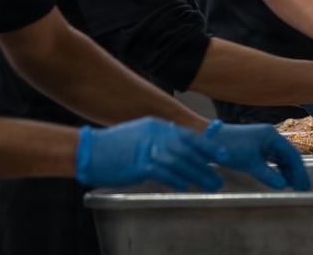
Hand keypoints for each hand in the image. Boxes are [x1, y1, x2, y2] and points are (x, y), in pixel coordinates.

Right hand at [75, 117, 225, 190]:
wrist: (90, 150)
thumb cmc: (113, 146)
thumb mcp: (139, 134)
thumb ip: (158, 141)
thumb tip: (177, 151)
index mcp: (157, 126)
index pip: (188, 135)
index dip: (207, 146)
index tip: (222, 155)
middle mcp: (155, 134)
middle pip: (188, 150)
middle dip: (207, 164)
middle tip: (220, 177)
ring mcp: (148, 148)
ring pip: (181, 162)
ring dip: (198, 175)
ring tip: (211, 185)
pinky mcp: (139, 164)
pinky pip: (164, 173)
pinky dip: (176, 180)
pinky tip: (185, 187)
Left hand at [203, 120, 310, 190]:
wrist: (210, 140)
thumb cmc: (230, 148)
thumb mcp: (250, 163)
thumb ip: (268, 175)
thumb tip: (284, 186)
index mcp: (271, 136)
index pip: (292, 154)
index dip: (299, 172)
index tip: (303, 186)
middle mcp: (270, 136)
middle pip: (289, 156)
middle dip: (296, 173)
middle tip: (303, 190)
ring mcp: (264, 141)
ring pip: (281, 158)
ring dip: (288, 172)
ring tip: (295, 187)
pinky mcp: (257, 147)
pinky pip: (273, 159)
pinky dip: (279, 169)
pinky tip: (282, 180)